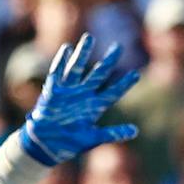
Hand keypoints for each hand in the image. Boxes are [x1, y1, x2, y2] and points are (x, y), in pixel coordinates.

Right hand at [18, 34, 140, 168]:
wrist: (47, 145)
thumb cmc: (70, 143)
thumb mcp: (93, 139)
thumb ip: (113, 134)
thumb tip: (136, 131)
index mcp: (94, 107)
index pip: (113, 92)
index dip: (124, 84)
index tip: (136, 74)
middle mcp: (83, 95)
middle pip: (98, 74)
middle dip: (108, 61)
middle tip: (119, 47)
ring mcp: (68, 92)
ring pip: (77, 68)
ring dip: (82, 54)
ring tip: (89, 38)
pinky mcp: (53, 92)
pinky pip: (57, 73)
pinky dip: (61, 62)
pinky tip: (66, 49)